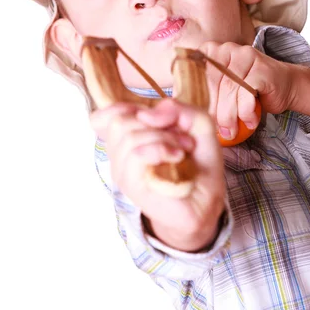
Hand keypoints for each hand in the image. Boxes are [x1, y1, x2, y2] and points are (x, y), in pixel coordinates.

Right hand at [90, 99, 225, 251]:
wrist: (207, 201)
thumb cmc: (199, 162)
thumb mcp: (197, 123)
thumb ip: (177, 108)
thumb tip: (146, 113)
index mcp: (128, 139)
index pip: (102, 117)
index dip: (125, 108)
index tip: (154, 119)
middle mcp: (120, 155)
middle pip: (119, 120)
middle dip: (155, 123)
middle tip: (181, 138)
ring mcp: (123, 171)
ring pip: (128, 136)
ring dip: (163, 137)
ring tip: (181, 151)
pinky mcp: (131, 185)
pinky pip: (136, 154)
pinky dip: (161, 149)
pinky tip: (177, 158)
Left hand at [199, 41, 309, 139]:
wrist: (284, 85)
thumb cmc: (248, 90)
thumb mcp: (221, 90)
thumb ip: (204, 93)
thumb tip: (186, 112)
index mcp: (211, 52)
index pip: (195, 75)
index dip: (196, 99)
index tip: (200, 117)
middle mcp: (226, 49)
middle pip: (212, 84)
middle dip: (213, 111)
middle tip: (217, 130)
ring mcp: (245, 56)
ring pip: (229, 90)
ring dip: (229, 116)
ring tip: (231, 130)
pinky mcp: (261, 68)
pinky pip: (247, 94)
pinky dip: (246, 112)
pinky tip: (249, 121)